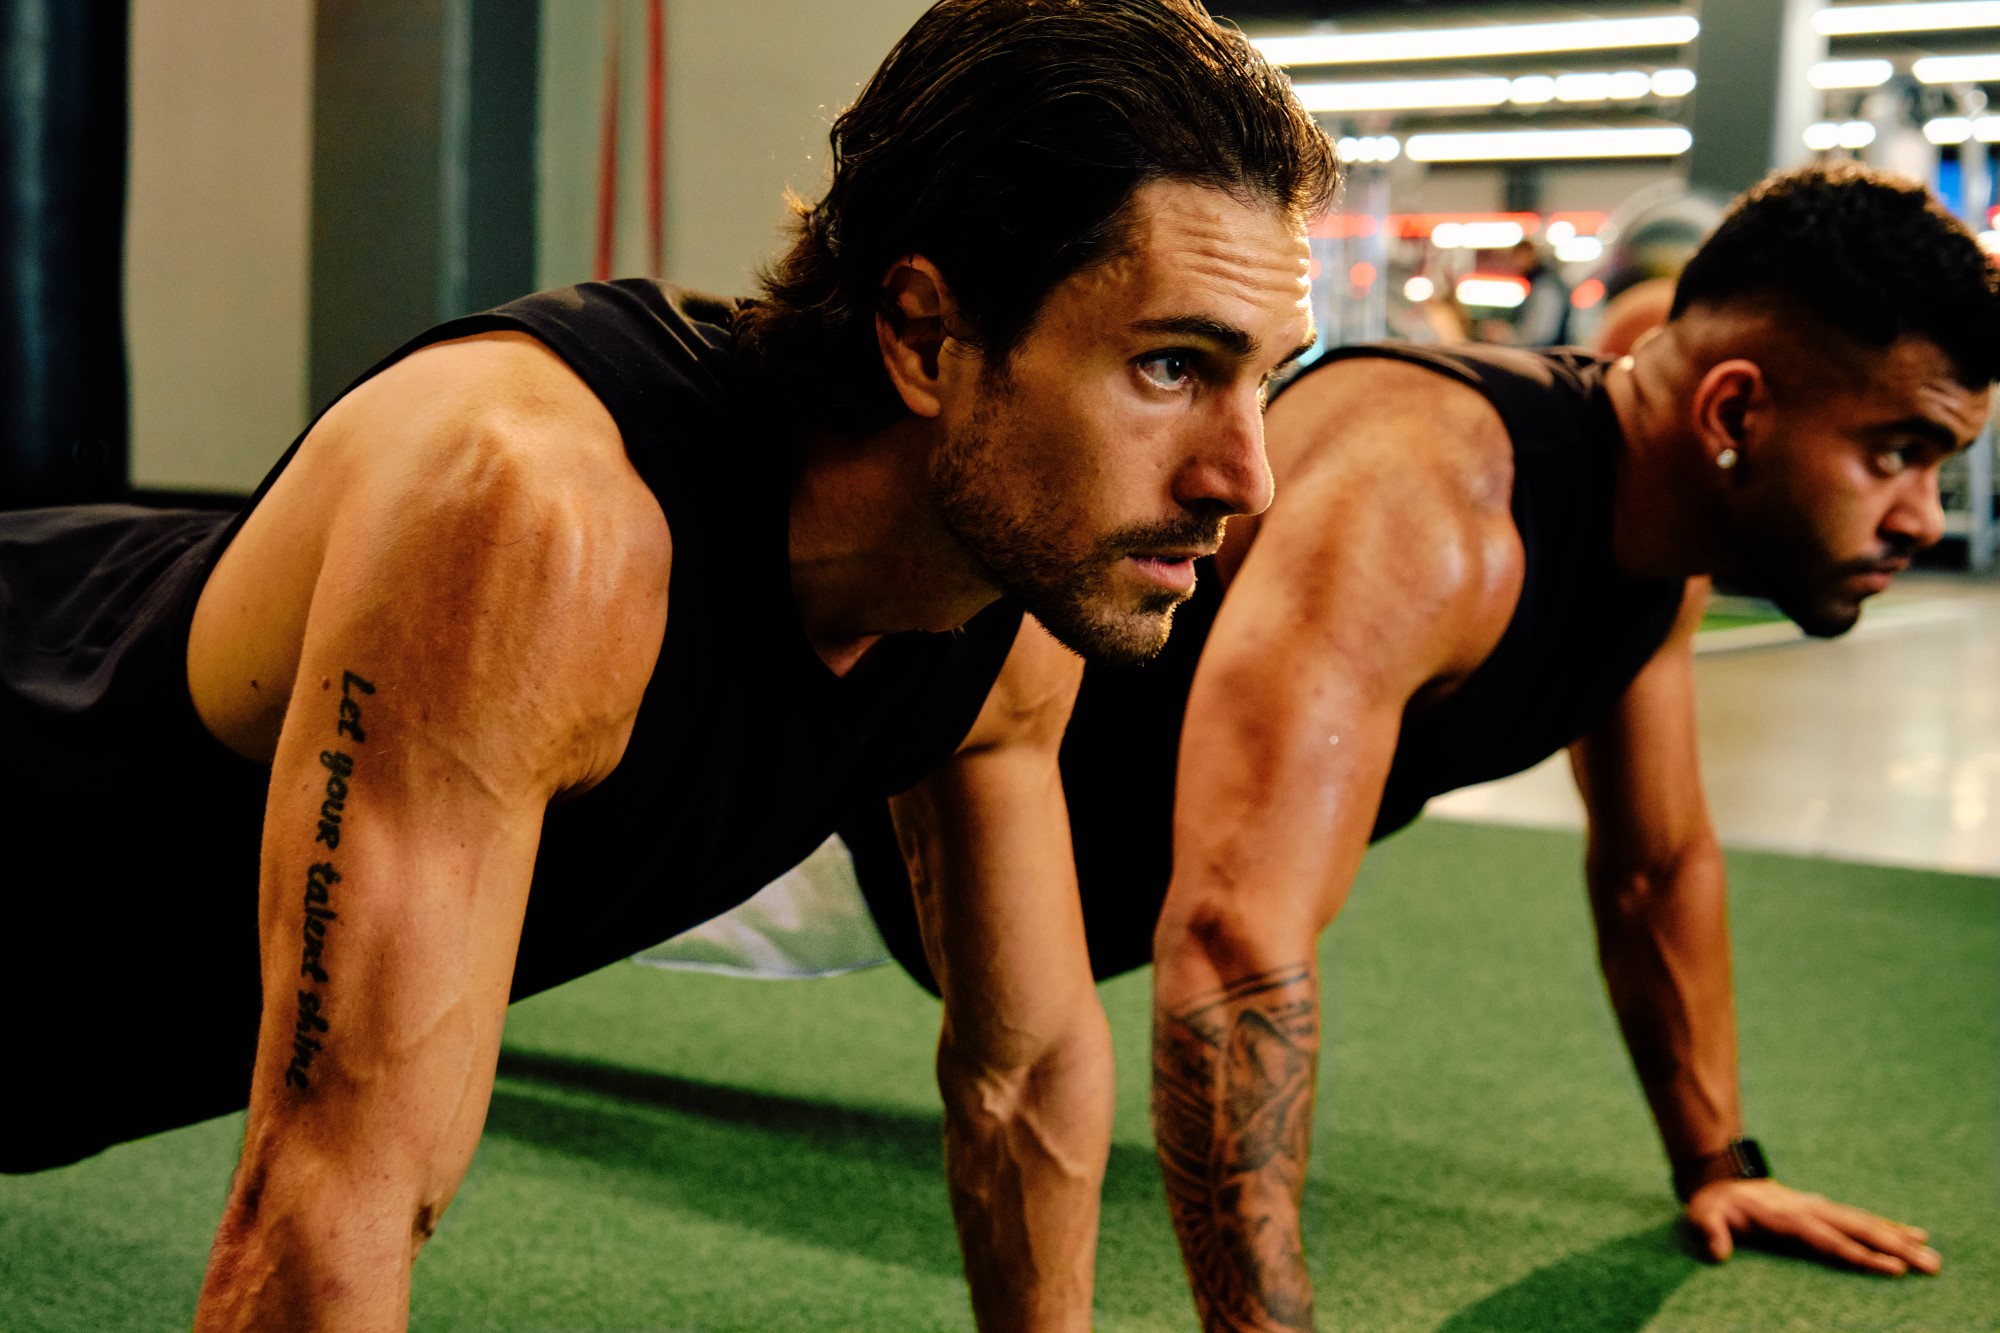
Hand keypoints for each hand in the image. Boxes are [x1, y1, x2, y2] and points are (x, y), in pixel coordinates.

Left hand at [1685, 1178, 1940, 1275]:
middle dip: (1896, 1249)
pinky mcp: (1822, 1208)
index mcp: (1788, 1219)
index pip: (1830, 1242)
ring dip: (1899, 1239)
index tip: (1892, 1268)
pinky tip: (1911, 1235)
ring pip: (1866, 1224)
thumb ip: (1709, 1233)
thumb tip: (1717, 1253)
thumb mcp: (1702, 1216)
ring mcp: (1818, 1207)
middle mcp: (1810, 1211)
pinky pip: (1859, 1218)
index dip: (1860, 1256)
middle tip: (1931, 1265)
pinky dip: (1886, 1226)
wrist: (1720, 1177)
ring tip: (1931, 1254)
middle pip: (1859, 1231)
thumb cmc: (1713, 1205)